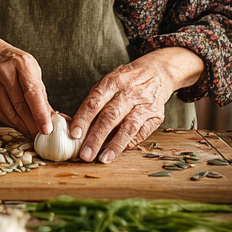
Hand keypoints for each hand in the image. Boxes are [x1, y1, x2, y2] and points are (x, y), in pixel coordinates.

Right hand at [0, 30, 52, 138]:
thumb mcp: (32, 71)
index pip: (32, 93)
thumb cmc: (16, 63)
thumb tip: (52, 116)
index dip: (40, 113)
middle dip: (32, 124)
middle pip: (20, 105)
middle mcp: (6, 72)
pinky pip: (1, 112)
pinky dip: (12, 122)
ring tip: (33, 134)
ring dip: (23, 126)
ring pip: (9, 112)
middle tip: (42, 135)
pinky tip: (20, 127)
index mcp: (22, 64)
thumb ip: (41, 93)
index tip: (47, 129)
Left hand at [69, 47, 203, 163]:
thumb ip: (93, 103)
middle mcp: (128, 92)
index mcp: (112, 82)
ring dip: (114, 145)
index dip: (83, 119)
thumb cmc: (124, 82)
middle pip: (110, 117)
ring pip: (128, 127)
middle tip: (85, 154)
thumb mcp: (107, 84)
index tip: (74, 135)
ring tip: (103, 158)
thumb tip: (75, 127)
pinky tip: (118, 152)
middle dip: (96, 137)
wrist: (157, 72)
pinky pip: (141, 133)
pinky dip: (129, 144)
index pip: (94, 102)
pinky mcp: (156, 115)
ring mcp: (144, 104)